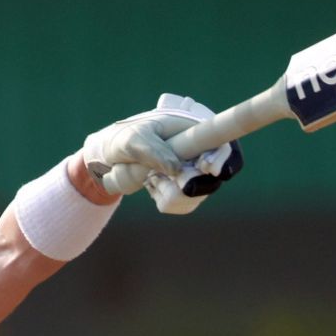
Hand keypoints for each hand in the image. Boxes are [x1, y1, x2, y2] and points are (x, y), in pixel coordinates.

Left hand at [80, 93, 244, 214]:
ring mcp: (195, 172)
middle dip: (188, 184)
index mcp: (193, 130)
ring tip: (151, 179)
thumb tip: (176, 169)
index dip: (222, 158)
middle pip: (214, 177)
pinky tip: (153, 187)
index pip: (222, 144)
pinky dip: (167, 201)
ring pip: (199, 195)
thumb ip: (154, 152)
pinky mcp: (186, 190)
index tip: (206, 168)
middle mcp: (200, 152)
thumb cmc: (125, 138)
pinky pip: (185, 206)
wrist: (113, 155)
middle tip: (158, 179)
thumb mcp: (134, 140)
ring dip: (172, 193)